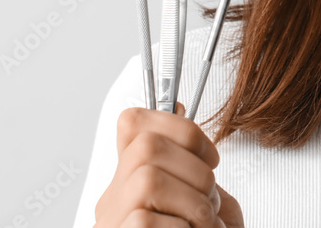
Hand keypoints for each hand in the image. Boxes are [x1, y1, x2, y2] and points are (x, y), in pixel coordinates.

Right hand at [93, 101, 244, 226]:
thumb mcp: (201, 202)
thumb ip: (192, 165)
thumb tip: (177, 104)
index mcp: (133, 183)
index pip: (132, 123)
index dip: (178, 125)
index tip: (209, 154)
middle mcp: (113, 203)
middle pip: (146, 146)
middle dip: (195, 169)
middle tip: (209, 201)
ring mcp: (111, 224)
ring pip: (148, 179)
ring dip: (194, 203)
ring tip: (205, 226)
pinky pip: (146, 222)